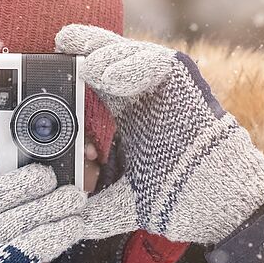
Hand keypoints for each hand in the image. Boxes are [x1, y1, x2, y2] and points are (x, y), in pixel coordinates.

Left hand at [56, 24, 263, 244]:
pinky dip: (132, 65)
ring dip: (105, 55)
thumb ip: (93, 204)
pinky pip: (156, 62)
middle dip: (84, 48)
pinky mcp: (185, 82)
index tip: (46, 69)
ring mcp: (165, 86)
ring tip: (86, 68)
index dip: (72, 72)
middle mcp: (145, 95)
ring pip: (130, 54)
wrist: (216, 204)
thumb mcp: (122, 202)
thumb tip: (60, 219)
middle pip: (109, 58)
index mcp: (130, 115)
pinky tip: (108, 79)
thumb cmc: (176, 199)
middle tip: (59, 44)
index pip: (95, 83)